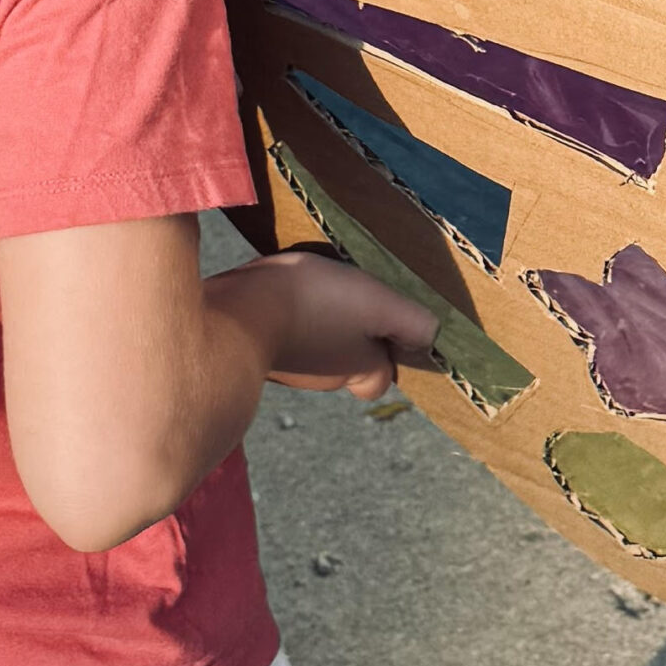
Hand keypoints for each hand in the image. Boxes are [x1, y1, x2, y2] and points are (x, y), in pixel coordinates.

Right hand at [211, 249, 438, 396]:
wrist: (234, 311)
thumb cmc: (314, 306)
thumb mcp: (379, 305)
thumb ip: (411, 322)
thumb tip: (431, 336)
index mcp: (357, 372)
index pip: (380, 379)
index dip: (386, 354)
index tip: (385, 323)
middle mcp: (320, 378)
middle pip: (346, 361)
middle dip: (351, 332)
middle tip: (349, 295)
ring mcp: (282, 366)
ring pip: (311, 345)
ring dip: (316, 320)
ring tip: (313, 286)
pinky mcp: (246, 348)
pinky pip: (276, 332)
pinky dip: (282, 315)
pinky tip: (279, 289)